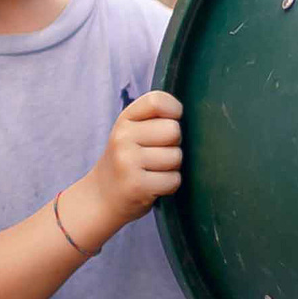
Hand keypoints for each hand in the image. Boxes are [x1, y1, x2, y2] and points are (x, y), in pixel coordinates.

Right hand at [77, 91, 183, 231]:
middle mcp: (123, 137)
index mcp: (125, 119)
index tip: (171, 122)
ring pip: (176, 157)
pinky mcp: (136, 186)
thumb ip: (156, 119)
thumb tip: (197, 117)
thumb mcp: (132, 133)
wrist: (100, 197)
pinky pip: (173, 180)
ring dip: (172, 167)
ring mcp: (127, 161)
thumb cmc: (127, 161)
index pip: (158, 101)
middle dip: (174, 145)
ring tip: (154, 171)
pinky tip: (154, 185)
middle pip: (173, 130)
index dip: (174, 111)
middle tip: (158, 155)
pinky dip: (170, 185)